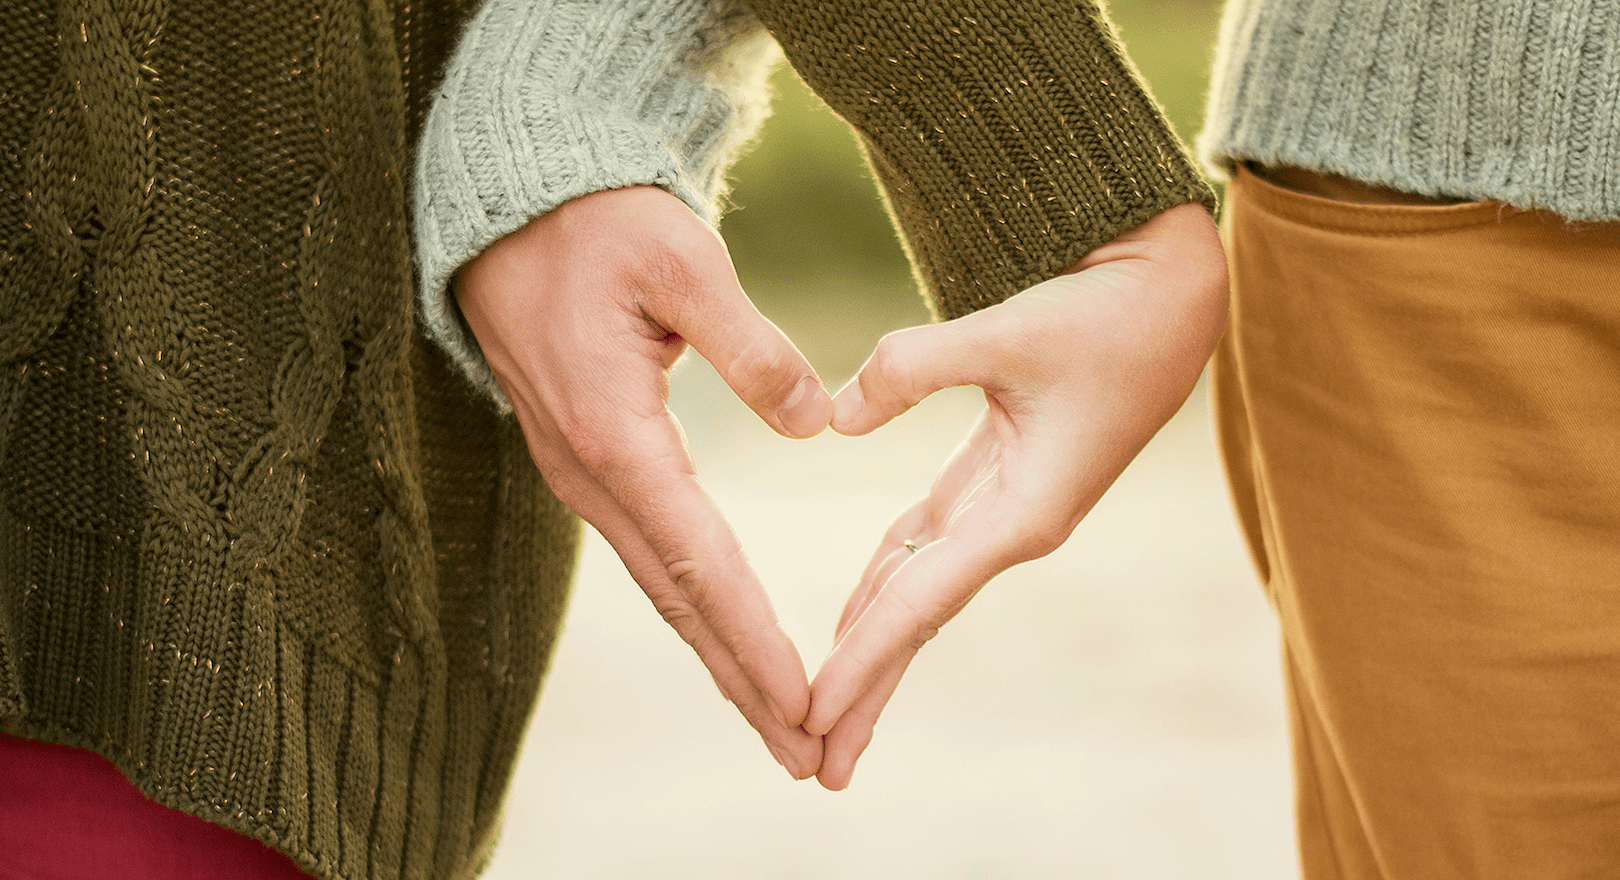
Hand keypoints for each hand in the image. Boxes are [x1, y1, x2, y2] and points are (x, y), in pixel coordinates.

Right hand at [455, 186, 830, 778]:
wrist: (512, 210)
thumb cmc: (598, 225)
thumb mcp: (681, 261)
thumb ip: (751, 346)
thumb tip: (815, 422)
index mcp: (616, 433)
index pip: (699, 561)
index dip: (754, 638)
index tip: (803, 701)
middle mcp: (591, 473)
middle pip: (679, 601)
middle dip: (742, 683)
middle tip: (805, 754)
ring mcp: (582, 474)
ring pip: (662, 587)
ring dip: (720, 657)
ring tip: (779, 721)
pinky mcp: (588, 462)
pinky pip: (649, 553)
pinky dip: (694, 608)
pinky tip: (726, 639)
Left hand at [806, 203, 1228, 788]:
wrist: (1171, 296)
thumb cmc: (1105, 315)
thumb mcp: (1008, 331)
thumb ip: (913, 368)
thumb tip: (833, 419)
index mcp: (1025, 513)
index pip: (921, 603)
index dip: (862, 660)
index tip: (809, 714)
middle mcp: (1014, 526)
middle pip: (918, 622)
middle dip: (866, 691)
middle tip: (813, 764)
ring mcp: (1007, 508)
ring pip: (920, 591)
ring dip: (872, 648)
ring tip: (825, 711)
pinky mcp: (999, 478)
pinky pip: (928, 546)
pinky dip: (886, 583)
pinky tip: (853, 616)